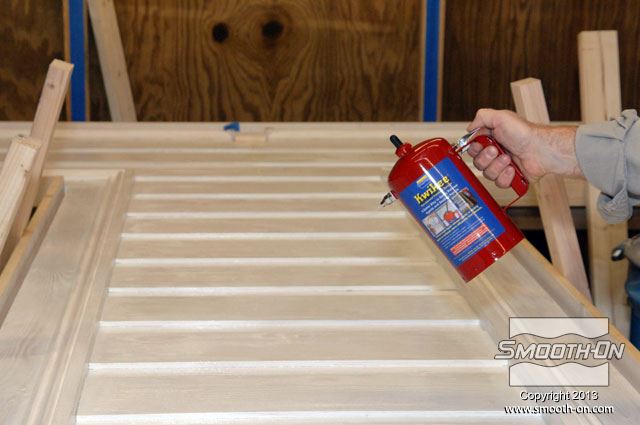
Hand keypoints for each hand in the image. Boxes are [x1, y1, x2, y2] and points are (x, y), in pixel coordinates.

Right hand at [466, 109, 582, 187]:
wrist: (541, 149)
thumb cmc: (525, 133)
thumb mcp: (501, 116)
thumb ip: (481, 117)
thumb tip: (470, 128)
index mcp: (491, 139)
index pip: (472, 149)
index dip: (475, 149)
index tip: (481, 145)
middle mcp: (495, 153)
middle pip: (477, 163)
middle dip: (486, 158)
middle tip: (497, 150)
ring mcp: (502, 166)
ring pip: (487, 174)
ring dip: (497, 166)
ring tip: (509, 158)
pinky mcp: (510, 177)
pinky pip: (499, 183)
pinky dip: (505, 176)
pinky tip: (513, 169)